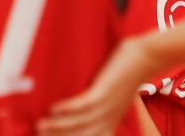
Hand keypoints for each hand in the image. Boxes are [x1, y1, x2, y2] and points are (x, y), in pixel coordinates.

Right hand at [38, 37, 154, 133]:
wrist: (146, 56)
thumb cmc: (127, 73)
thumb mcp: (113, 95)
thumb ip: (98, 102)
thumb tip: (77, 102)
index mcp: (110, 121)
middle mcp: (108, 117)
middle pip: (80, 135)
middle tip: (38, 134)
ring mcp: (107, 105)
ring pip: (78, 124)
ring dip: (57, 126)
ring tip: (39, 126)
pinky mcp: (105, 91)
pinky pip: (83, 105)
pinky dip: (67, 109)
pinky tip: (52, 108)